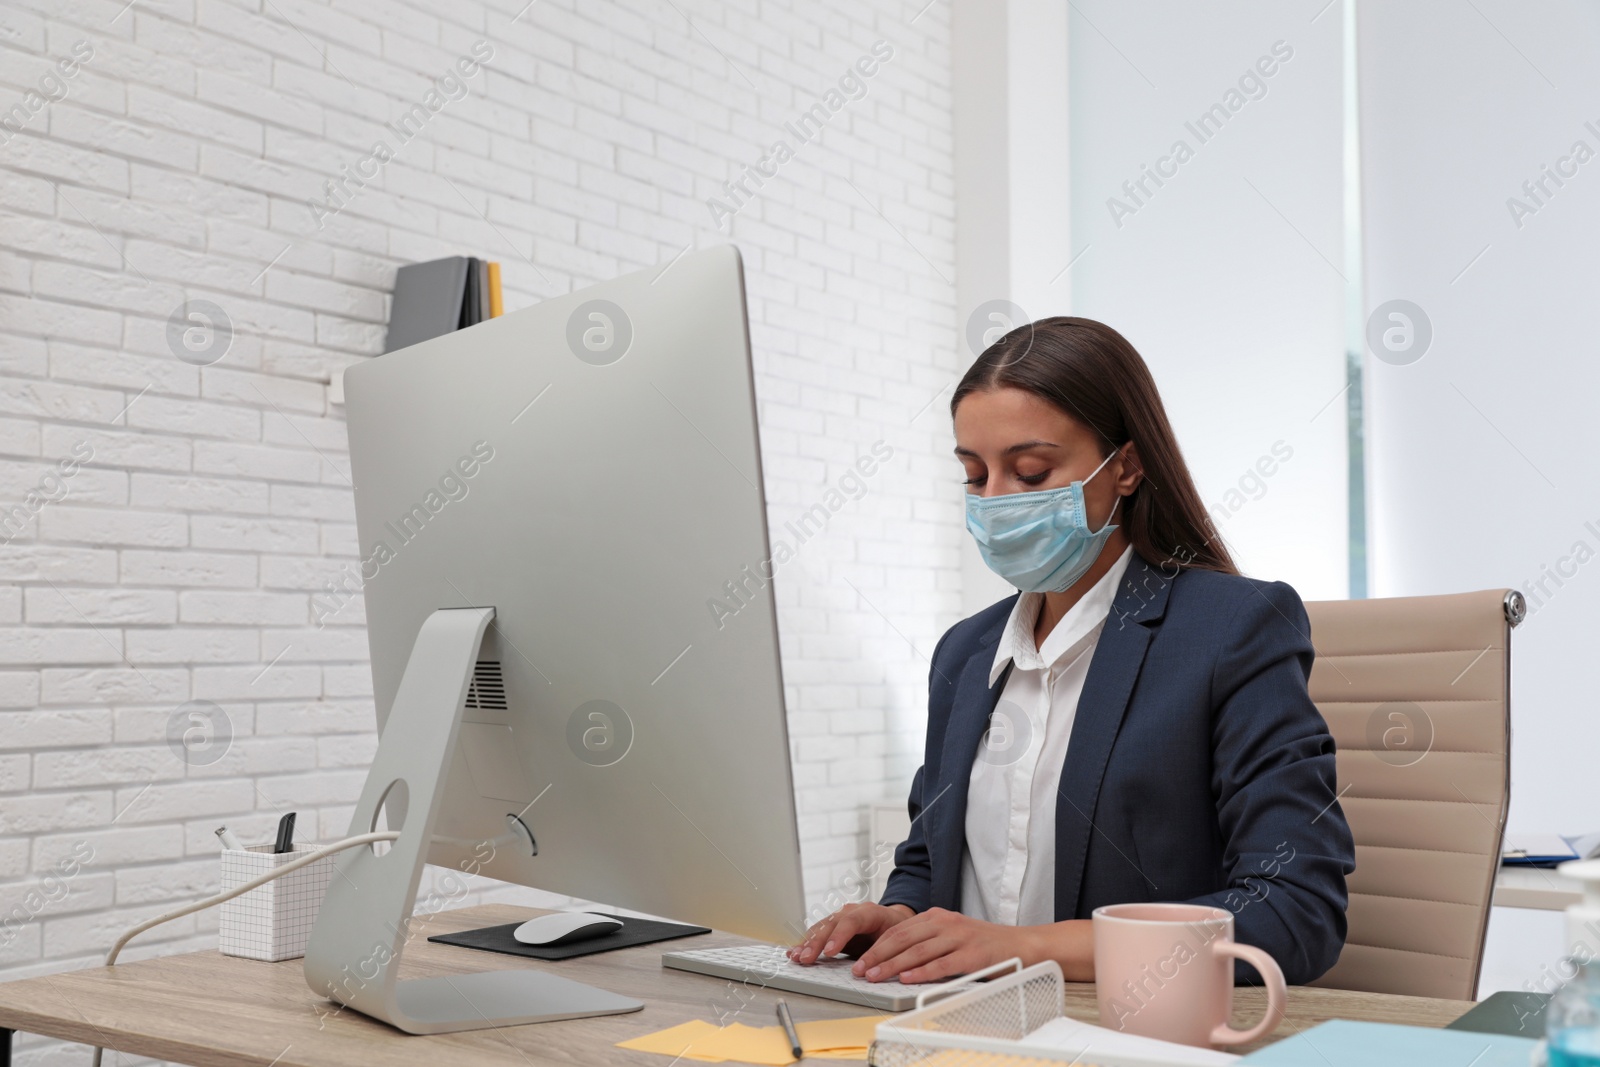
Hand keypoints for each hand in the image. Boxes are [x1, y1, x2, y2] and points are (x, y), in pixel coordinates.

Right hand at [788, 902, 913, 963]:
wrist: (894, 921)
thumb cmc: (897, 932)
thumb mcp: (897, 941)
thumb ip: (883, 953)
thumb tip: (869, 970)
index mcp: (871, 912)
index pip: (852, 921)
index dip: (839, 936)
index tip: (829, 952)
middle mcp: (852, 911)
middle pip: (831, 923)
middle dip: (816, 942)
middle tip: (806, 958)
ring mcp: (841, 917)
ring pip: (821, 926)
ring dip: (807, 943)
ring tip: (796, 957)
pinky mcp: (833, 926)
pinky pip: (817, 932)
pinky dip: (806, 943)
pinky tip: (794, 951)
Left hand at [850, 907, 1045, 983]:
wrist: (1022, 944)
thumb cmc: (984, 943)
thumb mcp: (952, 933)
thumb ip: (927, 939)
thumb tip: (895, 957)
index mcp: (937, 916)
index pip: (898, 930)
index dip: (877, 945)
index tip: (861, 959)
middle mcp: (945, 923)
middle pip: (903, 939)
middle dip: (877, 955)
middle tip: (861, 970)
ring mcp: (959, 938)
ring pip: (917, 951)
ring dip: (892, 965)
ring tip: (875, 976)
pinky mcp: (971, 955)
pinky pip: (941, 964)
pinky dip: (921, 972)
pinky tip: (906, 978)